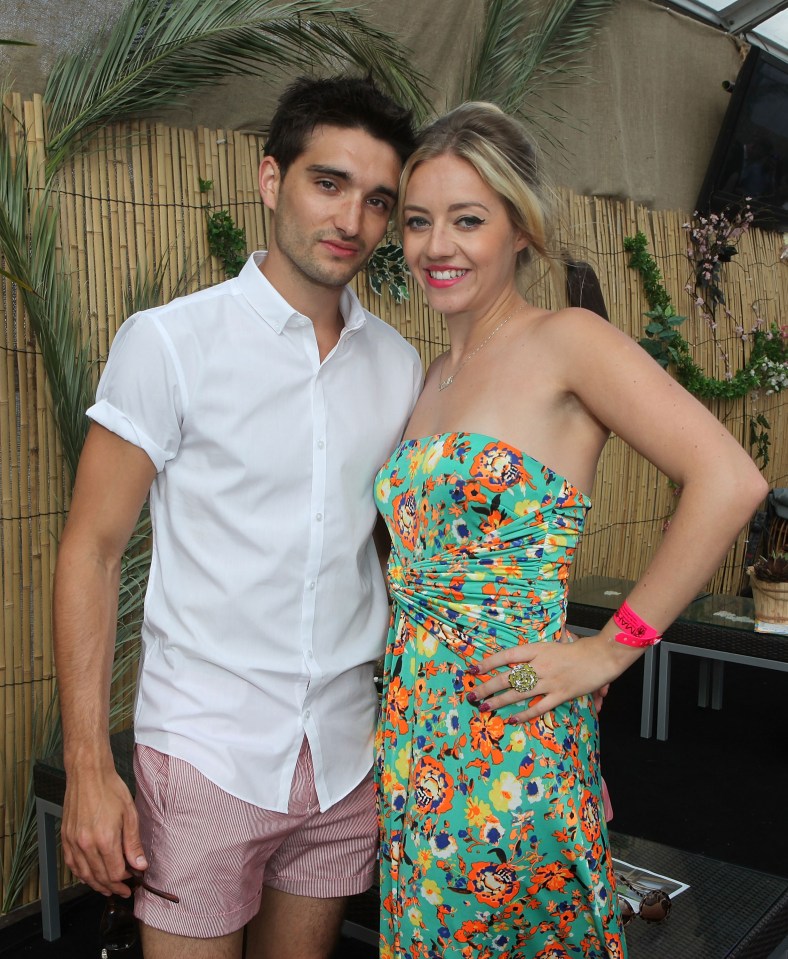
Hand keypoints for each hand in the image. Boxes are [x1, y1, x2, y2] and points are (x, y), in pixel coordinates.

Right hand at [61, 768, 146, 896]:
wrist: (88, 774)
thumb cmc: (110, 789)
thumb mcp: (130, 814)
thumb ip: (133, 843)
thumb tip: (140, 865)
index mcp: (105, 839)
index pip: (115, 873)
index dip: (125, 880)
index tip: (133, 881)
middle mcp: (86, 844)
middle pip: (99, 877)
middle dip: (113, 887)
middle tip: (123, 892)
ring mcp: (73, 842)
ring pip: (84, 874)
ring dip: (96, 885)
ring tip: (108, 890)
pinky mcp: (65, 838)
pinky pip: (71, 864)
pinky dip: (81, 874)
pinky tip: (89, 876)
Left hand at [467, 633, 621, 722]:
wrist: (601, 656)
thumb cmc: (578, 649)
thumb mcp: (554, 645)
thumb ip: (538, 656)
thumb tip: (523, 664)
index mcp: (537, 649)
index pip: (507, 655)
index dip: (489, 662)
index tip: (473, 669)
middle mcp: (540, 665)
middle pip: (508, 676)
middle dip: (487, 686)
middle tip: (472, 695)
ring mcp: (549, 681)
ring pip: (519, 693)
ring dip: (500, 701)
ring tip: (484, 707)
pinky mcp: (561, 695)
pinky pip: (539, 707)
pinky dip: (525, 714)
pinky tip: (513, 720)